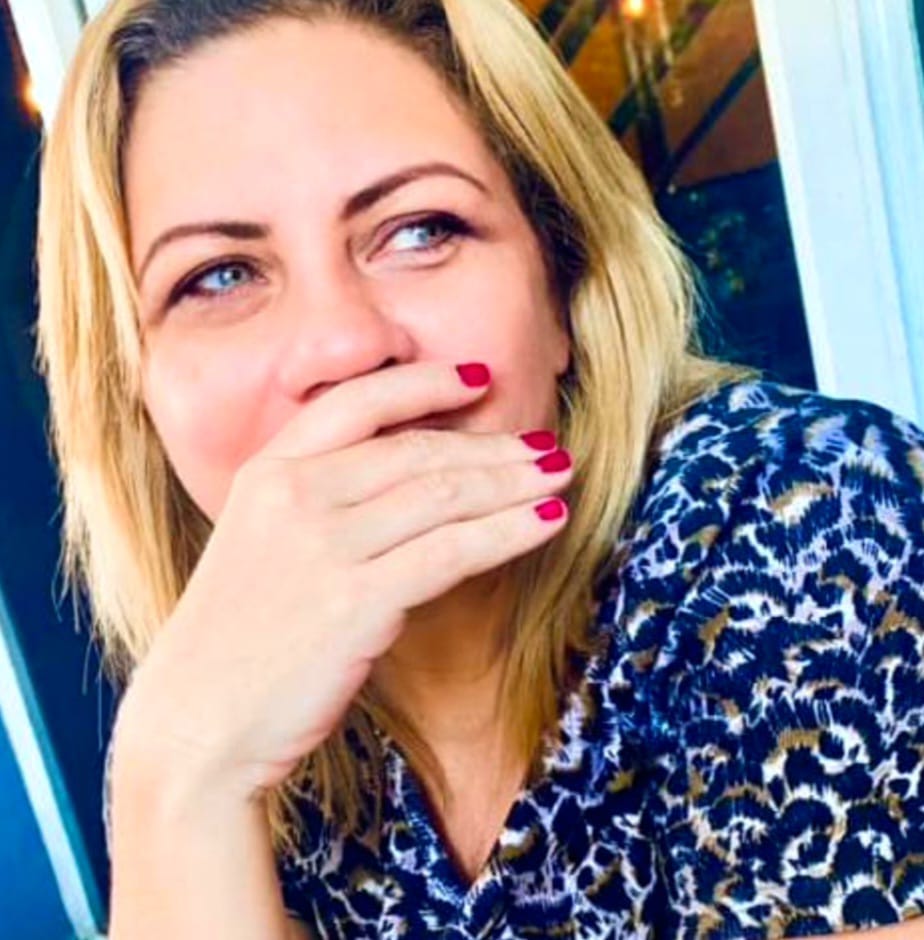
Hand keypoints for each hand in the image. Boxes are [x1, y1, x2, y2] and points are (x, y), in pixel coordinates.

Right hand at [116, 362, 573, 801]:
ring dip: (513, 481)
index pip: (359, 402)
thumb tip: (411, 481)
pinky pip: (453, 551)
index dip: (424, 383)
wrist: (199, 719)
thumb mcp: (264, 542)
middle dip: (491, 444)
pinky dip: (509, 531)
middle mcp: (295, 493)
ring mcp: (325, 545)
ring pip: (443, 494)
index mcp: (269, 471)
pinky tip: (548, 520)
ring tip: (559, 473)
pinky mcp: (357, 599)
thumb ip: (323, 500)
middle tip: (543, 444)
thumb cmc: (237, 636)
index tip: (477, 377)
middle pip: (416, 449)